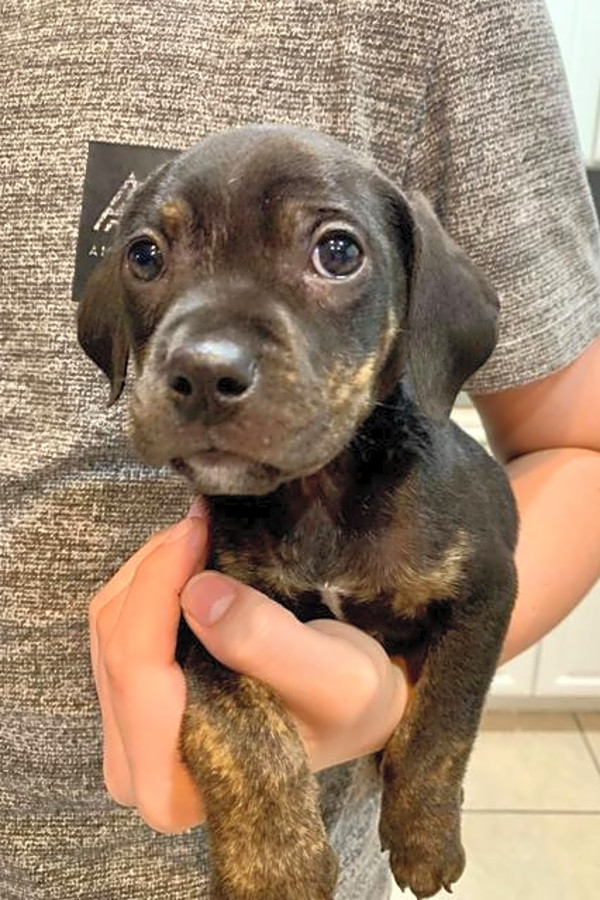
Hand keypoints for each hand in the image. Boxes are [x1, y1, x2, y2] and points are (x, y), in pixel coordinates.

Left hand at [89, 510, 406, 832]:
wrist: (349, 710)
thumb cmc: (347, 703)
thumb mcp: (335, 676)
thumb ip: (267, 642)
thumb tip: (197, 592)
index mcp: (178, 787)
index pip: (138, 671)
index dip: (158, 587)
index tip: (198, 530)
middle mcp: (136, 774)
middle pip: (115, 647)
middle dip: (155, 572)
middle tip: (203, 524)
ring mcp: (126, 741)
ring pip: (107, 630)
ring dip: (149, 573)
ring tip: (200, 538)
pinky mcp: (128, 708)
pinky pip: (114, 629)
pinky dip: (147, 585)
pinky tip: (186, 564)